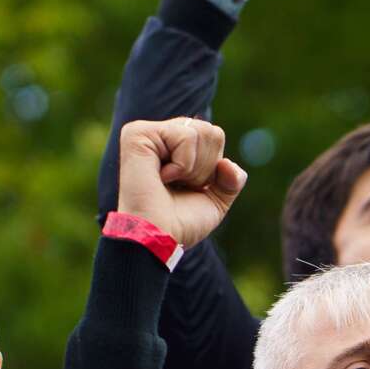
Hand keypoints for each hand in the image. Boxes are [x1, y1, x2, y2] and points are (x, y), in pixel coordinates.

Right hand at [116, 118, 246, 251]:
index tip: (190, 187)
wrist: (159, 237)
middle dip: (205, 167)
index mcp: (175, 148)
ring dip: (193, 167)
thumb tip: (227, 164)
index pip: (214, 136)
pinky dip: (183, 163)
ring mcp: (147, 133)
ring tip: (169, 181)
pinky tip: (162, 177)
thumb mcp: (215, 201)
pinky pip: (185, 135)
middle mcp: (161, 137)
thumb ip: (231, 180)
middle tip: (180, 185)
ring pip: (200, 131)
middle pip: (211, 131)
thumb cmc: (180, 224)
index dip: (212, 167)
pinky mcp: (138, 134)